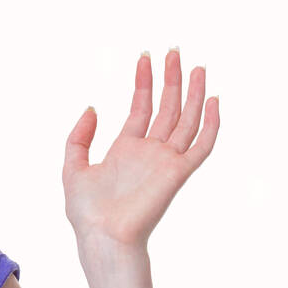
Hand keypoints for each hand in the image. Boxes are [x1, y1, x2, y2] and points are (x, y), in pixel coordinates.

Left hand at [63, 49, 218, 252]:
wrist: (102, 236)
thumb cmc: (86, 212)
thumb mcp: (73, 167)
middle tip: (174, 50)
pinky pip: (201, 146)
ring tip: (195, 65)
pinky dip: (210, 124)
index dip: (144, 81)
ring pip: (186, 120)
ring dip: (192, 93)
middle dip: (170, 78)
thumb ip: (79, 136)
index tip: (146, 56)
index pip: (141, 106)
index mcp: (126, 148)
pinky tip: (214, 101)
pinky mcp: (178, 173)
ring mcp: (165, 161)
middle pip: (167, 107)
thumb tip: (93, 107)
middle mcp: (149, 151)